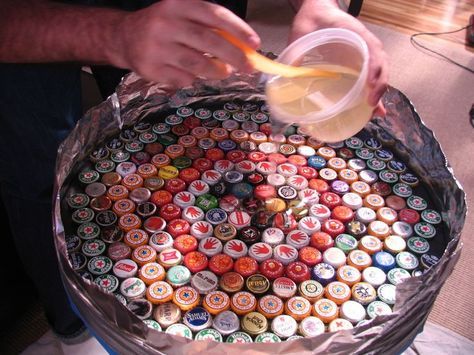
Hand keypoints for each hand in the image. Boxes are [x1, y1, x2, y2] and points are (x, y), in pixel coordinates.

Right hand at [112, 0, 259, 86]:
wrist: (125, 36)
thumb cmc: (164, 26)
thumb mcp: (184, 15)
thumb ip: (210, 27)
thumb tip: (244, 47)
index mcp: (178, 4)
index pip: (214, 15)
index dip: (238, 30)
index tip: (254, 44)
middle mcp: (166, 23)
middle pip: (208, 41)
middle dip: (233, 56)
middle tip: (247, 67)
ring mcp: (156, 47)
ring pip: (197, 64)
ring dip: (216, 71)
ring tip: (223, 72)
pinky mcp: (151, 68)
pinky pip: (182, 79)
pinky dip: (192, 79)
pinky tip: (191, 74)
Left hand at [289, 0, 387, 109]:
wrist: (317, 9)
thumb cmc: (312, 17)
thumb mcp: (302, 30)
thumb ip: (295, 49)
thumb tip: (289, 75)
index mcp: (354, 33)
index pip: (373, 52)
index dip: (375, 70)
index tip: (370, 87)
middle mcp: (363, 42)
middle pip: (380, 65)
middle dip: (380, 86)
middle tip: (371, 105)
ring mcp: (362, 51)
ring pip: (378, 71)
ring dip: (378, 91)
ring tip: (375, 111)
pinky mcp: (357, 59)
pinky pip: (369, 74)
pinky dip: (371, 90)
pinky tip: (369, 106)